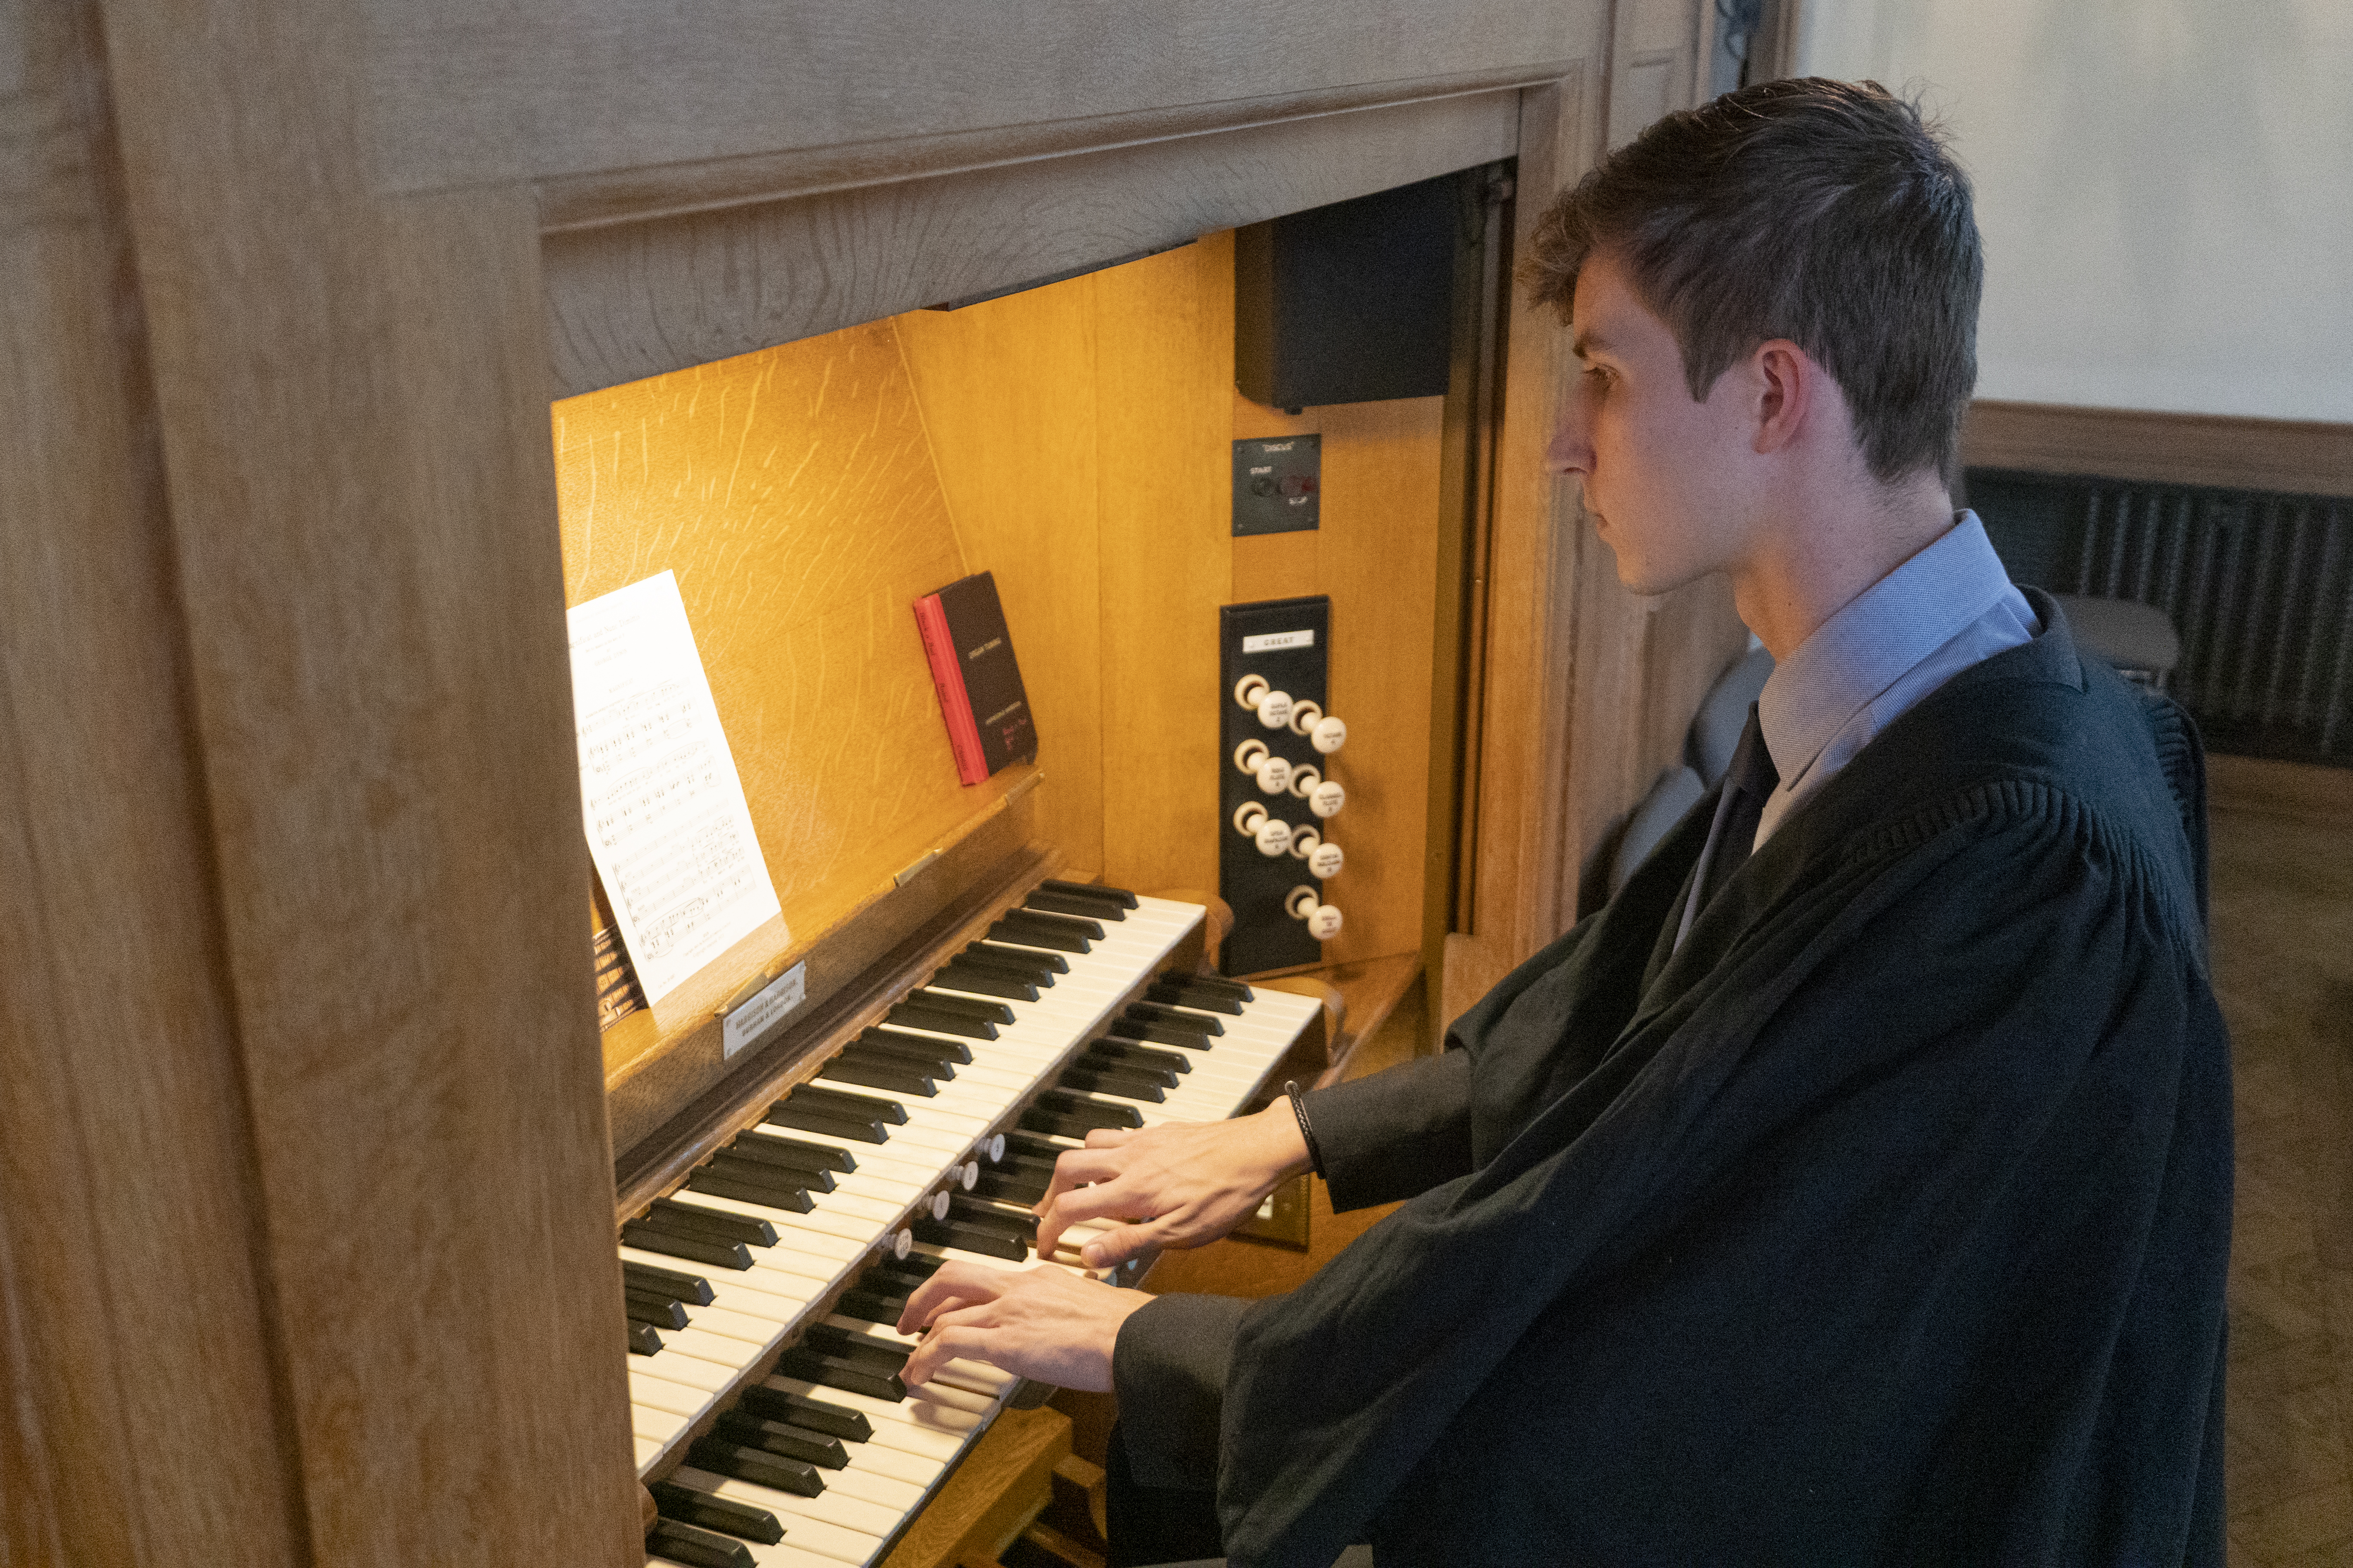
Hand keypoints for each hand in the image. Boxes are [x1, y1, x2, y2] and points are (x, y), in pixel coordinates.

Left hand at [895, 1260, 1151, 1392]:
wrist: (1136, 1337)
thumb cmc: (1126, 1329)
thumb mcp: (1089, 1307)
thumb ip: (1066, 1312)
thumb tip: (1062, 1331)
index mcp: (1041, 1277)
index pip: (988, 1278)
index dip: (961, 1294)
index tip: (950, 1309)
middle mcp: (1020, 1287)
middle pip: (954, 1277)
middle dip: (924, 1298)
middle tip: (910, 1321)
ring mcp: (1010, 1312)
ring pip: (945, 1316)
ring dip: (920, 1342)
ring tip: (911, 1365)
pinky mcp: (1006, 1340)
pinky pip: (949, 1344)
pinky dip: (925, 1359)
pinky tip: (918, 1375)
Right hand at [1032, 1102, 1309, 1268]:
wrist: (1260, 1151)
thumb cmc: (1227, 1194)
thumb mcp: (1181, 1233)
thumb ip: (1131, 1244)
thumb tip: (1089, 1255)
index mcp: (1132, 1191)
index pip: (1069, 1207)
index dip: (1047, 1229)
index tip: (1043, 1245)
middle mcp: (1130, 1160)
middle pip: (1067, 1167)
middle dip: (1050, 1192)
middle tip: (1050, 1214)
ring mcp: (1143, 1141)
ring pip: (1088, 1143)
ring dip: (1075, 1167)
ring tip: (1079, 1189)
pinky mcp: (1159, 1130)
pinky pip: (1116, 1132)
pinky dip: (1103, 1149)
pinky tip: (1118, 1166)